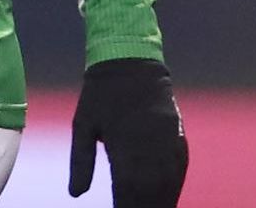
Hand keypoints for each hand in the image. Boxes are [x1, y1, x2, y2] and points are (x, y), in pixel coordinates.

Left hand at [68, 58, 186, 205]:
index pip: (126, 187)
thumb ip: (80, 162)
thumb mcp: (82, 124)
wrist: (129, 61)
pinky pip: (180, 165)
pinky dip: (175, 184)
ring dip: (163, 200)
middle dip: (145, 206)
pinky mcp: (178, 133)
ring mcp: (167, 139)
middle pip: (150, 189)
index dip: (125, 205)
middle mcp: (148, 144)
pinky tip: (169, 195)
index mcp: (123, 143)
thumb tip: (75, 194)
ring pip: (169, 181)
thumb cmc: (99, 95)